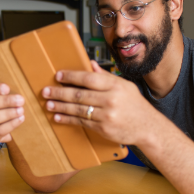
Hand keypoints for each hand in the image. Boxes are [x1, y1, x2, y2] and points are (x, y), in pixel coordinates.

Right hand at [0, 81, 24, 142]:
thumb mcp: (4, 98)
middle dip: (5, 101)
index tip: (7, 89)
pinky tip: (20, 119)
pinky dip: (10, 125)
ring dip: (7, 114)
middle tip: (20, 101)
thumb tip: (14, 93)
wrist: (5, 127)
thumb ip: (6, 94)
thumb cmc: (5, 108)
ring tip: (20, 111)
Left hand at [42, 61, 159, 145]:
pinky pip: (82, 122)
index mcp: (115, 86)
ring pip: (78, 109)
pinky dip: (68, 120)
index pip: (89, 78)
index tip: (58, 76)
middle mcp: (111, 99)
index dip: (71, 76)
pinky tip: (58, 117)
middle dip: (60, 92)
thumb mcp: (124, 86)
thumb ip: (105, 76)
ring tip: (49, 104)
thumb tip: (89, 64)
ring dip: (60, 107)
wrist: (148, 127)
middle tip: (46, 91)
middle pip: (80, 94)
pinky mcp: (103, 129)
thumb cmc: (135, 105)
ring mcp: (107, 115)